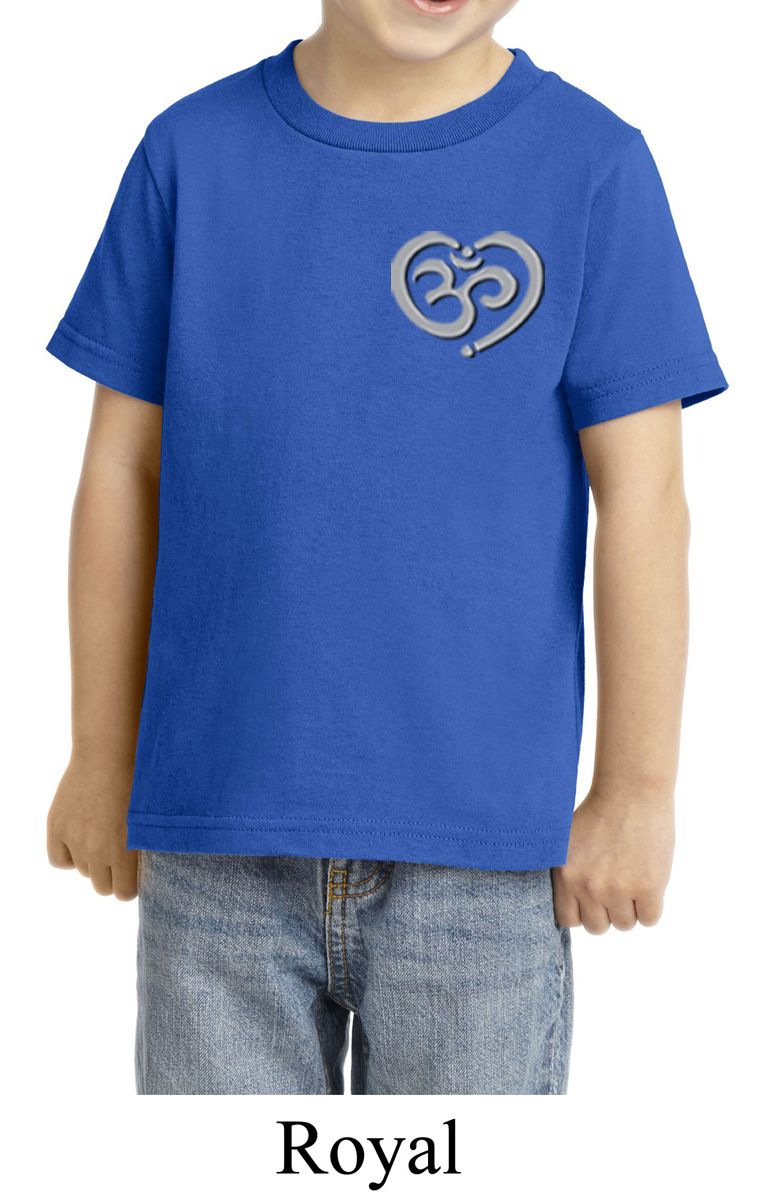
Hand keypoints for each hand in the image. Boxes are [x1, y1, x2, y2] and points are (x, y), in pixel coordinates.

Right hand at [47, 756, 138, 900]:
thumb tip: (147, 871)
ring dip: (93, 861)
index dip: (130, 884)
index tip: (134, 874)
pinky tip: (80, 842)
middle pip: (102, 886)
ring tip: (103, 837)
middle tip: (118, 857)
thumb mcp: (152, 820)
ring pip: (83, 871)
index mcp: (126, 853)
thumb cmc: (141, 782)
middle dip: (111, 875)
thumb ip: (148, 849)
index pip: (123, 894)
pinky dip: (68, 856)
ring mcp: (75, 840)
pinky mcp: (57, 827)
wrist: (110, 753)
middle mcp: (97, 852)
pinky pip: (59, 860)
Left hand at [552, 789, 674, 932]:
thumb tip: (572, 905)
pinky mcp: (648, 887)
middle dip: (607, 912)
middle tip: (616, 887)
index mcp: (565, 875)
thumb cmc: (600, 811)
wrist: (632, 790)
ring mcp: (617, 889)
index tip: (592, 899)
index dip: (583, 911)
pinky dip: (651, 906)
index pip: (568, 920)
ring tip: (633, 878)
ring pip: (625, 924)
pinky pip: (650, 919)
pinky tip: (649, 882)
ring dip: (631, 908)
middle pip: (598, 927)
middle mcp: (587, 886)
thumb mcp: (567, 841)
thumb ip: (567, 874)